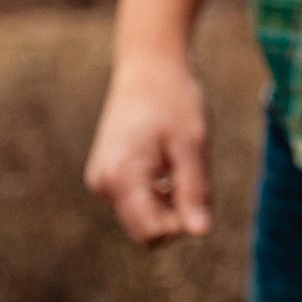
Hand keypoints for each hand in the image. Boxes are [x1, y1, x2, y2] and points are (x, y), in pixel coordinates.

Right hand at [84, 52, 212, 245]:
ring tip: (178, 162)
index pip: (152, 232)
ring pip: (142, 217)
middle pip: (146, 230)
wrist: (148, 67)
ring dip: (168, 201)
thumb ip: (194, 191)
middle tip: (190, 172)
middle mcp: (103, 184)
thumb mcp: (193, 145)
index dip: (182, 223)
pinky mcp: (106, 175)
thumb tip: (201, 234)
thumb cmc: (175, 101)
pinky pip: (136, 202)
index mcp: (122, 177)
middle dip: (175, 214)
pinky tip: (167, 162)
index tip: (197, 190)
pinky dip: (158, 192)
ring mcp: (101, 180)